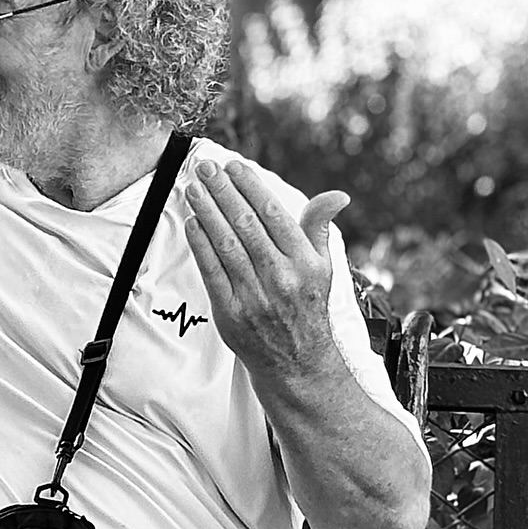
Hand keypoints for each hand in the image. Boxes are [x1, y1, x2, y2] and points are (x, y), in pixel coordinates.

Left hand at [184, 158, 347, 379]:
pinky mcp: (231, 313)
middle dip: (223, 192)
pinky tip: (192, 223)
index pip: (275, 215)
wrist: (297, 362)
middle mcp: (282, 277)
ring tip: (194, 189)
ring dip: (207, 213)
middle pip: (246, 225)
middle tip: (206, 168)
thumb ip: (319, 228)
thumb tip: (336, 195)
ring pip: (226, 245)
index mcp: (306, 263)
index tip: (235, 167)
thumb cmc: (307, 308)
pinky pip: (212, 272)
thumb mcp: (323, 267)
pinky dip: (200, 245)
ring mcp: (255, 296)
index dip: (252, 188)